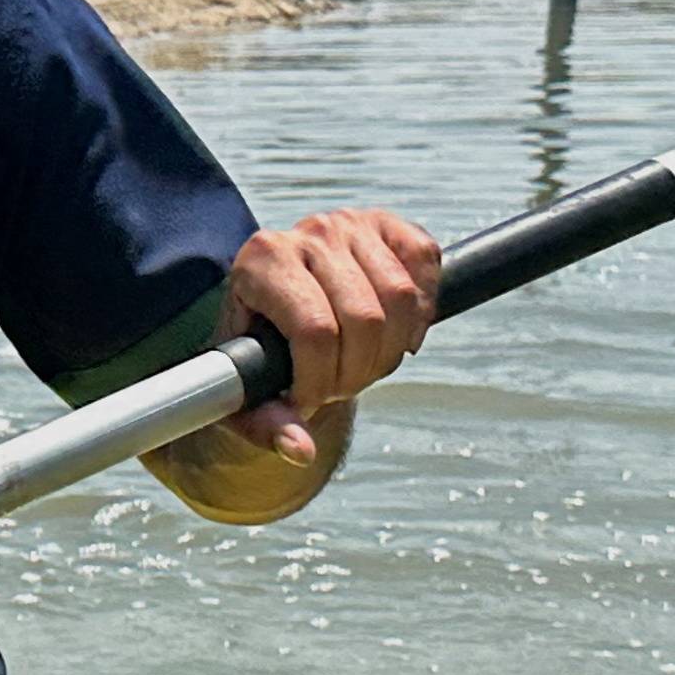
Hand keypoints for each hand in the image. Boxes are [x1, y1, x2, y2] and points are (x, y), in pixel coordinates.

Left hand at [230, 206, 439, 464]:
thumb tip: (300, 450)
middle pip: (365, 319)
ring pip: (401, 296)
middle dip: (357, 371)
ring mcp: (350, 223)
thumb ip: (267, 425)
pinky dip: (422, 307)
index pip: (315, 331)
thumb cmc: (256, 356)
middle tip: (339, 386)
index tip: (309, 401)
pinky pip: (426, 259)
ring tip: (363, 364)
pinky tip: (397, 334)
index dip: (322, 380)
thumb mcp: (248, 393)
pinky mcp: (387, 224)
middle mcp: (307, 233)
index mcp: (262, 262)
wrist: (273, 311)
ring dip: (391, 348)